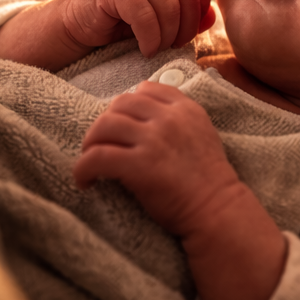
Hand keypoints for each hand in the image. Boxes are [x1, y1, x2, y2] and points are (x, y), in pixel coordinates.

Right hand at [61, 0, 214, 58]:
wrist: (80, 24)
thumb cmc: (122, 22)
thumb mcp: (162, 20)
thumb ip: (189, 16)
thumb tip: (212, 16)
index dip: (201, 9)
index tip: (189, 33)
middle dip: (186, 27)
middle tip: (174, 46)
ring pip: (168, 5)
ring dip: (167, 36)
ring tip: (157, 49)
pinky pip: (144, 15)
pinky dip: (150, 38)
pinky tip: (146, 49)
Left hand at [73, 81, 237, 237]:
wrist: (217, 210)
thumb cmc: (208, 181)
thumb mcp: (202, 134)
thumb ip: (178, 120)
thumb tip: (143, 118)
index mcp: (186, 109)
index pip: (145, 89)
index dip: (126, 106)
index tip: (122, 126)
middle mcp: (169, 118)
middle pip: (119, 104)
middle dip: (105, 124)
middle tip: (101, 145)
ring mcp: (153, 139)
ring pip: (103, 125)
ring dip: (90, 144)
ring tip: (90, 163)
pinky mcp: (139, 165)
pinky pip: (96, 157)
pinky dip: (83, 169)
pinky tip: (85, 181)